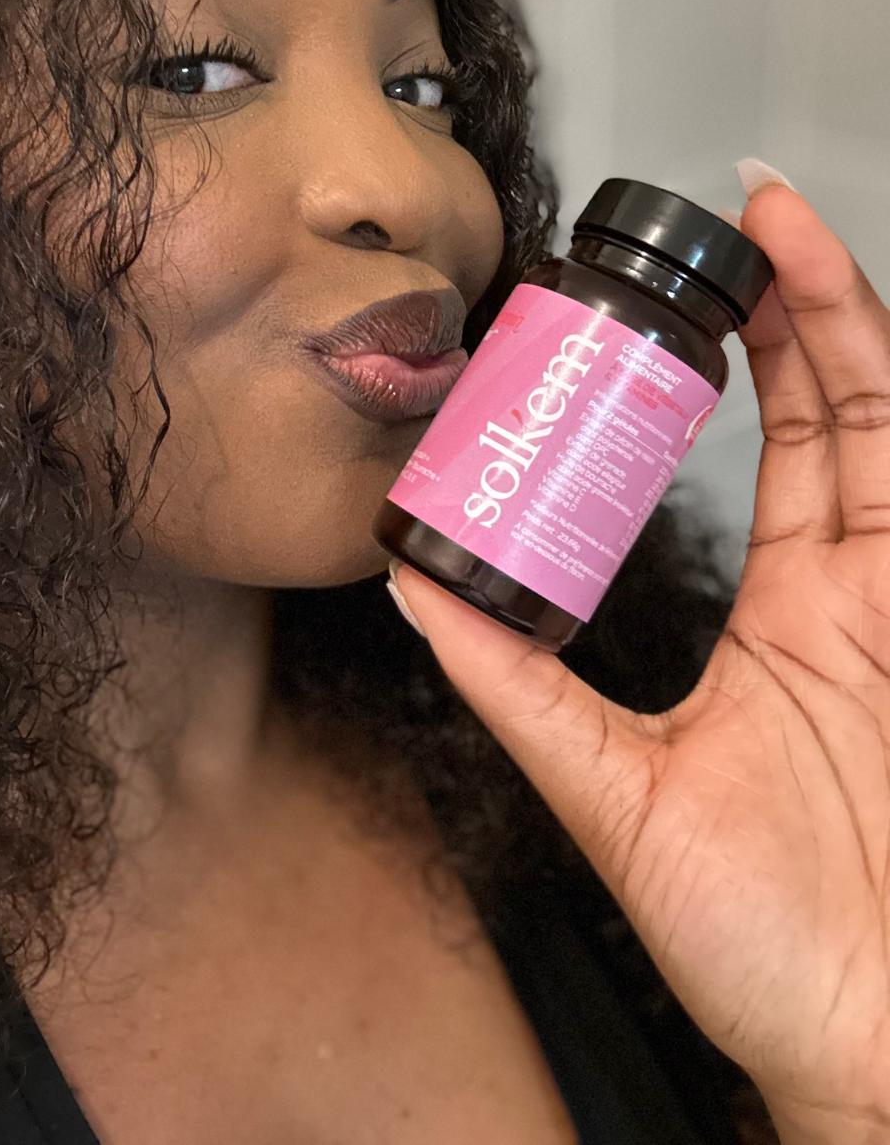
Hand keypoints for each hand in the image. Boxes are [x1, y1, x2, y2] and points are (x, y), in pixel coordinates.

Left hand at [387, 173, 889, 1131]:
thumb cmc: (761, 944)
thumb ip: (517, 686)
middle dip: (799, 305)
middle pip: (838, 409)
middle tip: (740, 216)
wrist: (864, 1041)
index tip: (677, 301)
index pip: (773, 449)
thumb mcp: (611, 791)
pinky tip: (861, 333)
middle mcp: (857, 591)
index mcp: (789, 617)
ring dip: (846, 321)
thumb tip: (415, 592)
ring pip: (887, 426)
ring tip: (785, 228)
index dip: (742, 363)